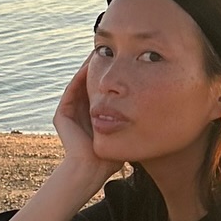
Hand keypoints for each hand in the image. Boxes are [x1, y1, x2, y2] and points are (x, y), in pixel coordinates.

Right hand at [53, 57, 124, 184]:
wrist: (92, 170)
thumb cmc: (113, 156)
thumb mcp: (126, 132)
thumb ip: (133, 120)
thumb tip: (158, 107)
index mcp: (93, 116)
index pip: (103, 91)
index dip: (112, 77)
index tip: (124, 61)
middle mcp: (80, 113)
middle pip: (90, 83)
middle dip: (101, 67)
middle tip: (113, 50)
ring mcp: (70, 113)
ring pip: (81, 83)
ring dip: (90, 67)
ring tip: (102, 51)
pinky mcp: (62, 115)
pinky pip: (73, 89)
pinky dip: (81, 76)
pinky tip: (92, 63)